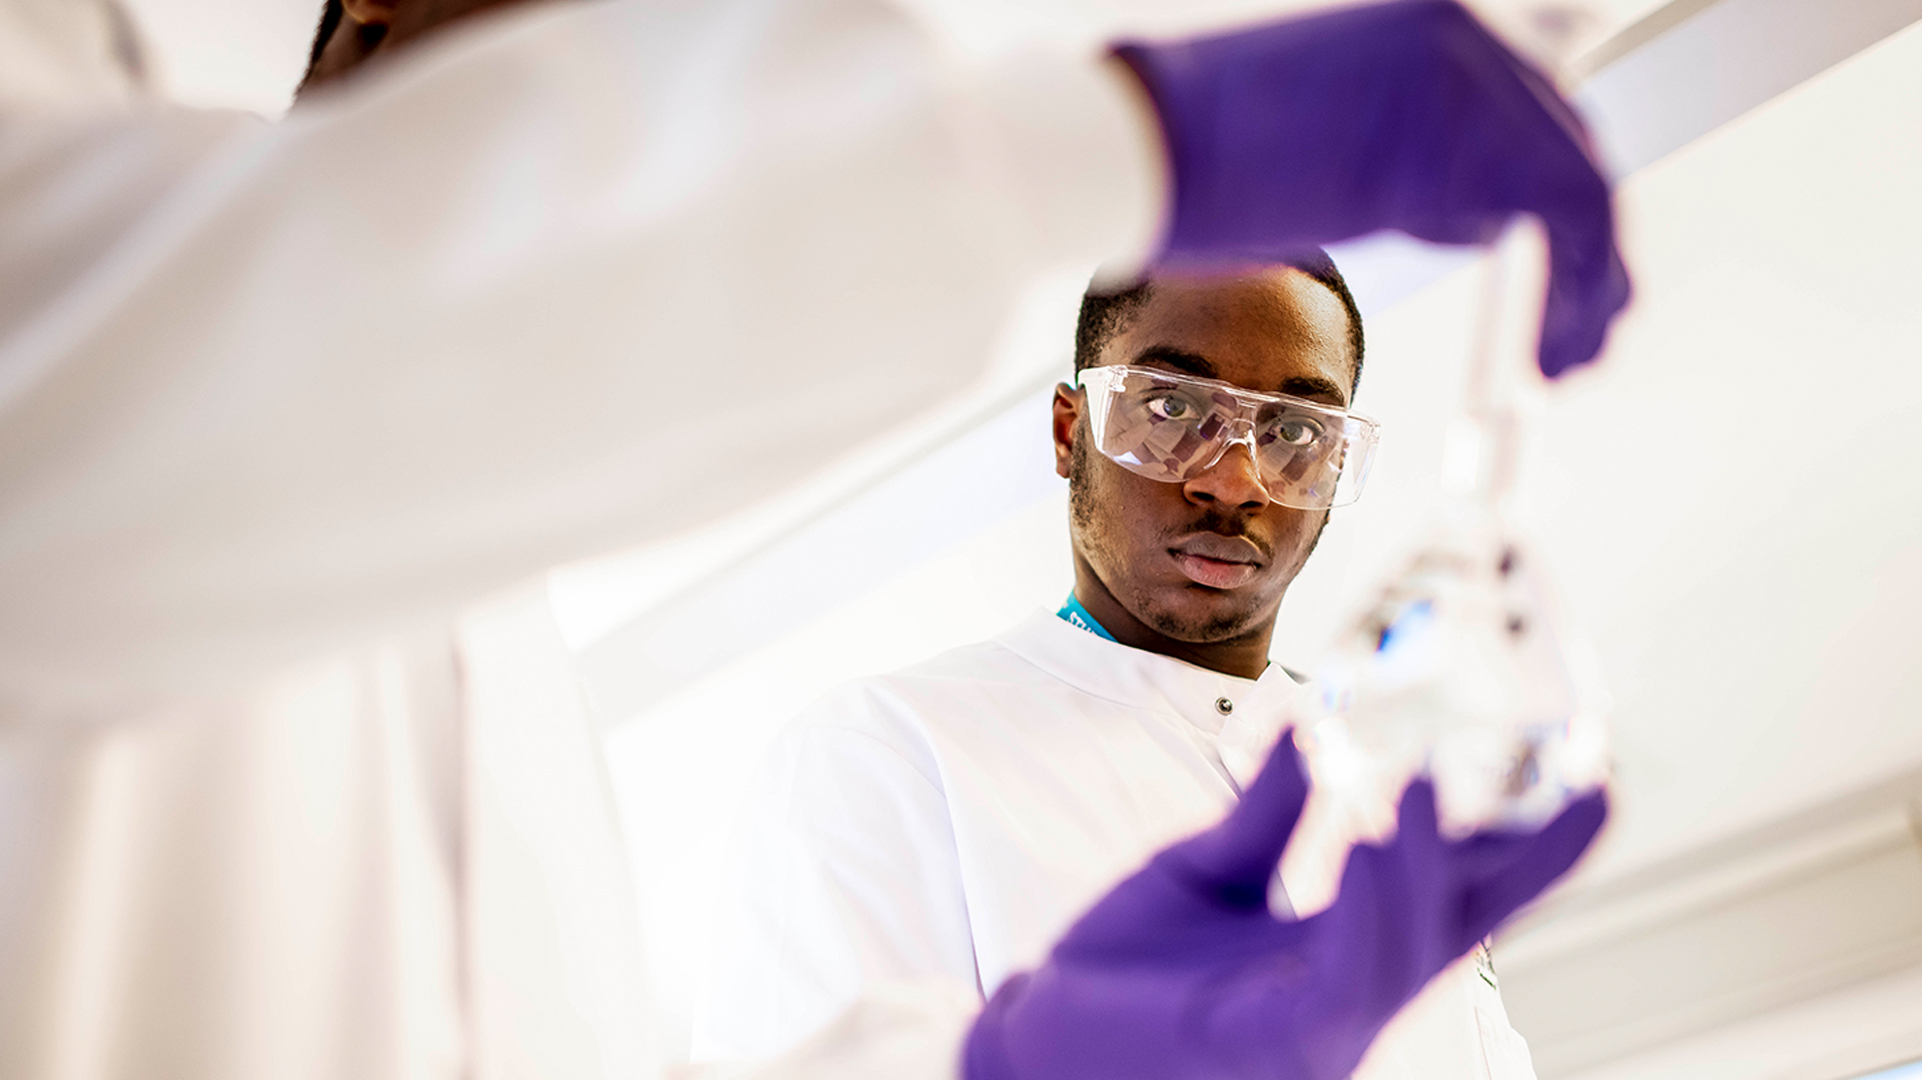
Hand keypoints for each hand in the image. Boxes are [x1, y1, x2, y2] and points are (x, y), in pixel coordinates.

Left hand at [963, 732, 1606, 1079]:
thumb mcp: (1202, 868)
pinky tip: (1364, 844)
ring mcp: (1317, 1028)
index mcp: (1341, 945)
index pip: (1451, 891)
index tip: (1593, 776)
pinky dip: (1366, 912)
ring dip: (1421, 867)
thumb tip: (1315, 729)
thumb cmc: (1124, 969)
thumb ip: (1266, 813)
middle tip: (1592, 781)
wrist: (1034, 1038)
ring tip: (1422, 783)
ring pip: (1404, 952)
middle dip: (1531, 862)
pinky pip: (1341, 981)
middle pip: (1461, 924)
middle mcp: (1349, 992)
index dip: (1526, 844)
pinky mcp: (1269, 1045)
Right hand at [1114, 0, 1630, 377]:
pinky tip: (1552, 353)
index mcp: (1421, 31)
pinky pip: (1566, 219)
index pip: (1526, 114)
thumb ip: (1398, 166)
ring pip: (1580, 185)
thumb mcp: (1322, 159)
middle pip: (1566, 143)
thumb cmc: (1189, 165)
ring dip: (1589, 283)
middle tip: (1589, 330)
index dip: (1557, 204)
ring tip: (1570, 359)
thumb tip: (1450, 209)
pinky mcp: (1469, 134)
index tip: (1568, 277)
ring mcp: (1468, 75)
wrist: (1142, 150)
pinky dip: (1574, 293)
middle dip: (1591, 247)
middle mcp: (1458, 37)